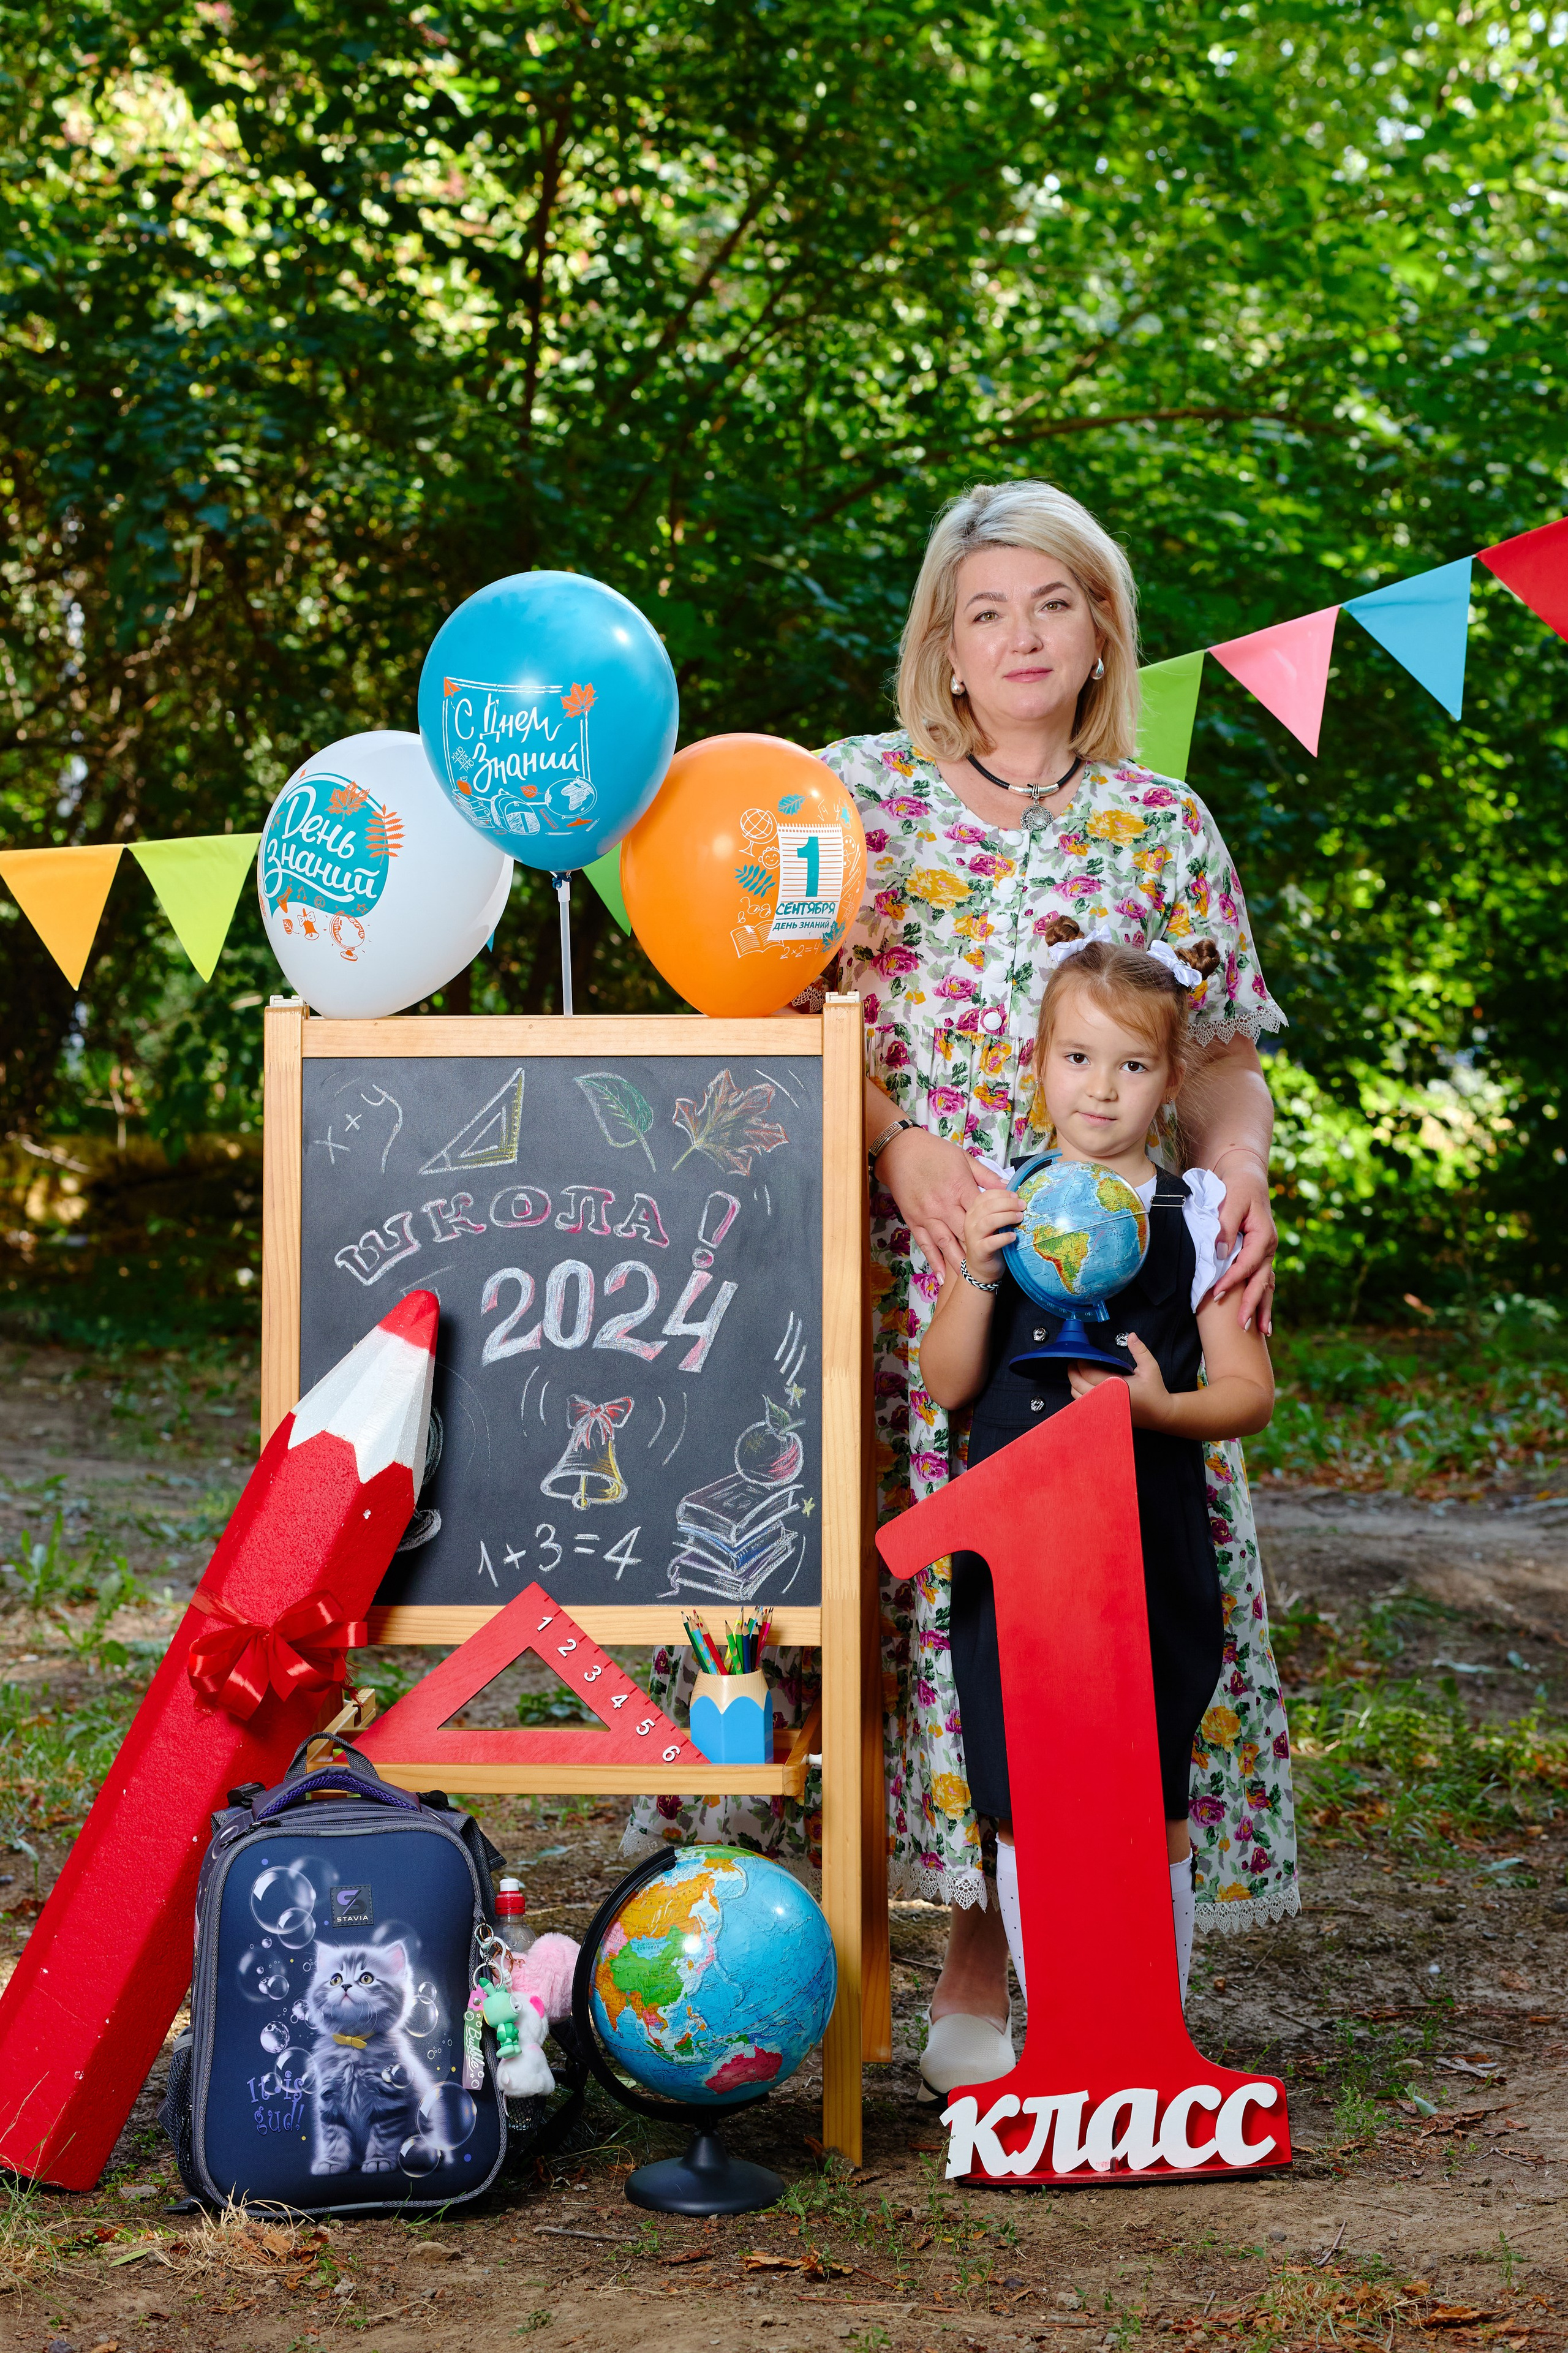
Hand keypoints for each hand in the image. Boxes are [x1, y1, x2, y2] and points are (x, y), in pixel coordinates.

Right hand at [876, 1127, 1003, 1278]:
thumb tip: (1007, 1188)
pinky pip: (926, 1246)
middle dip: (983, 1245)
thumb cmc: (934, 1152)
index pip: (983, 1211)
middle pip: (967, 1232)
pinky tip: (942, 1276)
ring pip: (947, 1244)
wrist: (899, 1152)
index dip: (1000, 1220)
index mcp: (958, 1188)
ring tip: (972, 1275)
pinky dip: (934, 1262)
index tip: (1010, 1229)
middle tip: (998, 1260)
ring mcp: (927, 1216)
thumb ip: (986, 1176)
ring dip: (959, 1261)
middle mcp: (943, 1206)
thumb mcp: (964, 1159)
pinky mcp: (914, 1221)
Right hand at [961, 1188, 1023, 1282]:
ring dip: (1007, 1217)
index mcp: (973, 1212)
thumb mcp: (993, 1223)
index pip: (985, 1196)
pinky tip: (1014, 1236)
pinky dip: (1004, 1237)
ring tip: (1020, 1218)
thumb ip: (1000, 1211)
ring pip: (989, 1221)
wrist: (981, 1269)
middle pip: (988, 1206)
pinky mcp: (979, 1251)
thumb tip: (1018, 1198)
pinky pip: (991, 1242)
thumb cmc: (991, 1243)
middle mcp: (970, 1222)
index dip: (1002, 1194)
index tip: (1017, 1196)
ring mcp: (973, 1237)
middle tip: (1022, 1206)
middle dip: (1008, 1203)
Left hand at [1069, 1332, 1171, 1427]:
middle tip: (1074, 1361)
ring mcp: (1103, 1409)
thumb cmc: (1155, 1391)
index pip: (1089, 1373)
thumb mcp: (1150, 1367)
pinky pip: (1083, 1405)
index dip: (1081, 1363)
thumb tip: (1131, 1336)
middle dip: (1073, 1371)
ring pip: (1077, 1397)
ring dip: (1075, 1383)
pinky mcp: (1103, 1415)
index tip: (1081, 1355)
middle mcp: (1107, 1400)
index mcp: (1116, 1387)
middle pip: (1078, 1385)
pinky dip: (1080, 1394)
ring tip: (1078, 1372)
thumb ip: (1140, 1351)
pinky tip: (1084, 1386)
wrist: (1159, 1414)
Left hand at [1208, 1150, 1276, 1336]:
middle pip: (1261, 1280)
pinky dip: (1262, 1300)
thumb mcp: (1231, 1201)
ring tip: (1261, 1332)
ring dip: (1262, 1308)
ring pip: (1266, 1285)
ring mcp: (1266, 1254)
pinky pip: (1262, 1281)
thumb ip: (1225, 1227)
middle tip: (1242, 1326)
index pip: (1247, 1263)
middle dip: (1252, 1304)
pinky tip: (1263, 1321)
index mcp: (1264, 1235)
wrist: (1245, 1177)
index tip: (1215, 1294)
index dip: (1231, 1280)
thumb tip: (1220, 1253)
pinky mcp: (1259, 1256)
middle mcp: (1269, 1248)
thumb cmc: (1237, 1187)